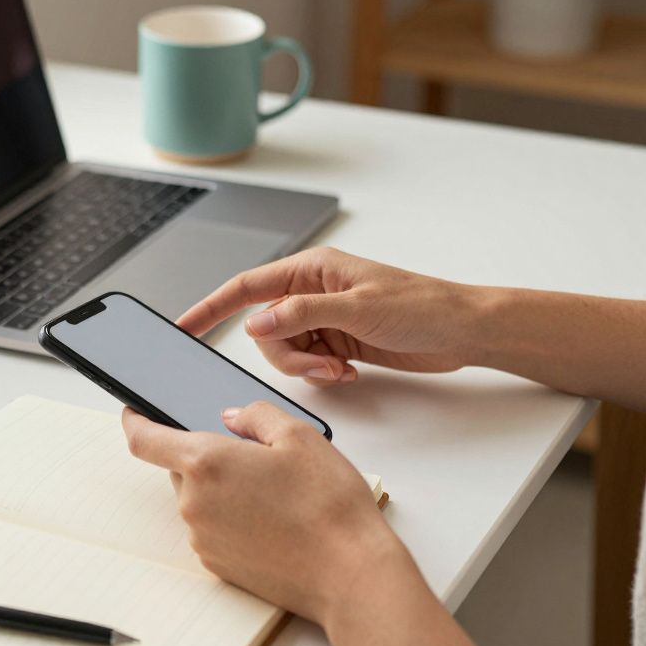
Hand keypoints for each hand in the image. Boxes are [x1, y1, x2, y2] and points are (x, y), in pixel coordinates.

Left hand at [121, 401, 405, 623]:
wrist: (349, 574)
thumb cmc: (328, 505)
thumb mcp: (299, 436)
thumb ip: (256, 415)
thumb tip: (232, 417)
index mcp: (206, 463)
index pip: (145, 439)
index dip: (134, 420)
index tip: (133, 412)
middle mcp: (194, 503)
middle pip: (180, 470)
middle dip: (206, 458)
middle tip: (252, 458)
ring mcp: (202, 539)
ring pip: (198, 501)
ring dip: (221, 491)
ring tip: (274, 495)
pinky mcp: (217, 566)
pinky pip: (212, 530)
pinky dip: (231, 519)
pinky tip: (272, 521)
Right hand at [177, 247, 475, 386]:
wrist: (462, 331)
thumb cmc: (421, 306)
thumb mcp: (358, 308)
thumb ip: (302, 314)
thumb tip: (257, 323)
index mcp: (310, 270)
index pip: (245, 287)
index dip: (210, 307)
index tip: (183, 327)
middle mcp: (311, 293)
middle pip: (264, 330)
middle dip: (285, 354)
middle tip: (320, 364)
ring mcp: (323, 319)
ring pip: (284, 351)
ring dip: (307, 368)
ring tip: (341, 369)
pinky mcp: (337, 342)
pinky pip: (308, 363)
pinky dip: (322, 374)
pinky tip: (350, 371)